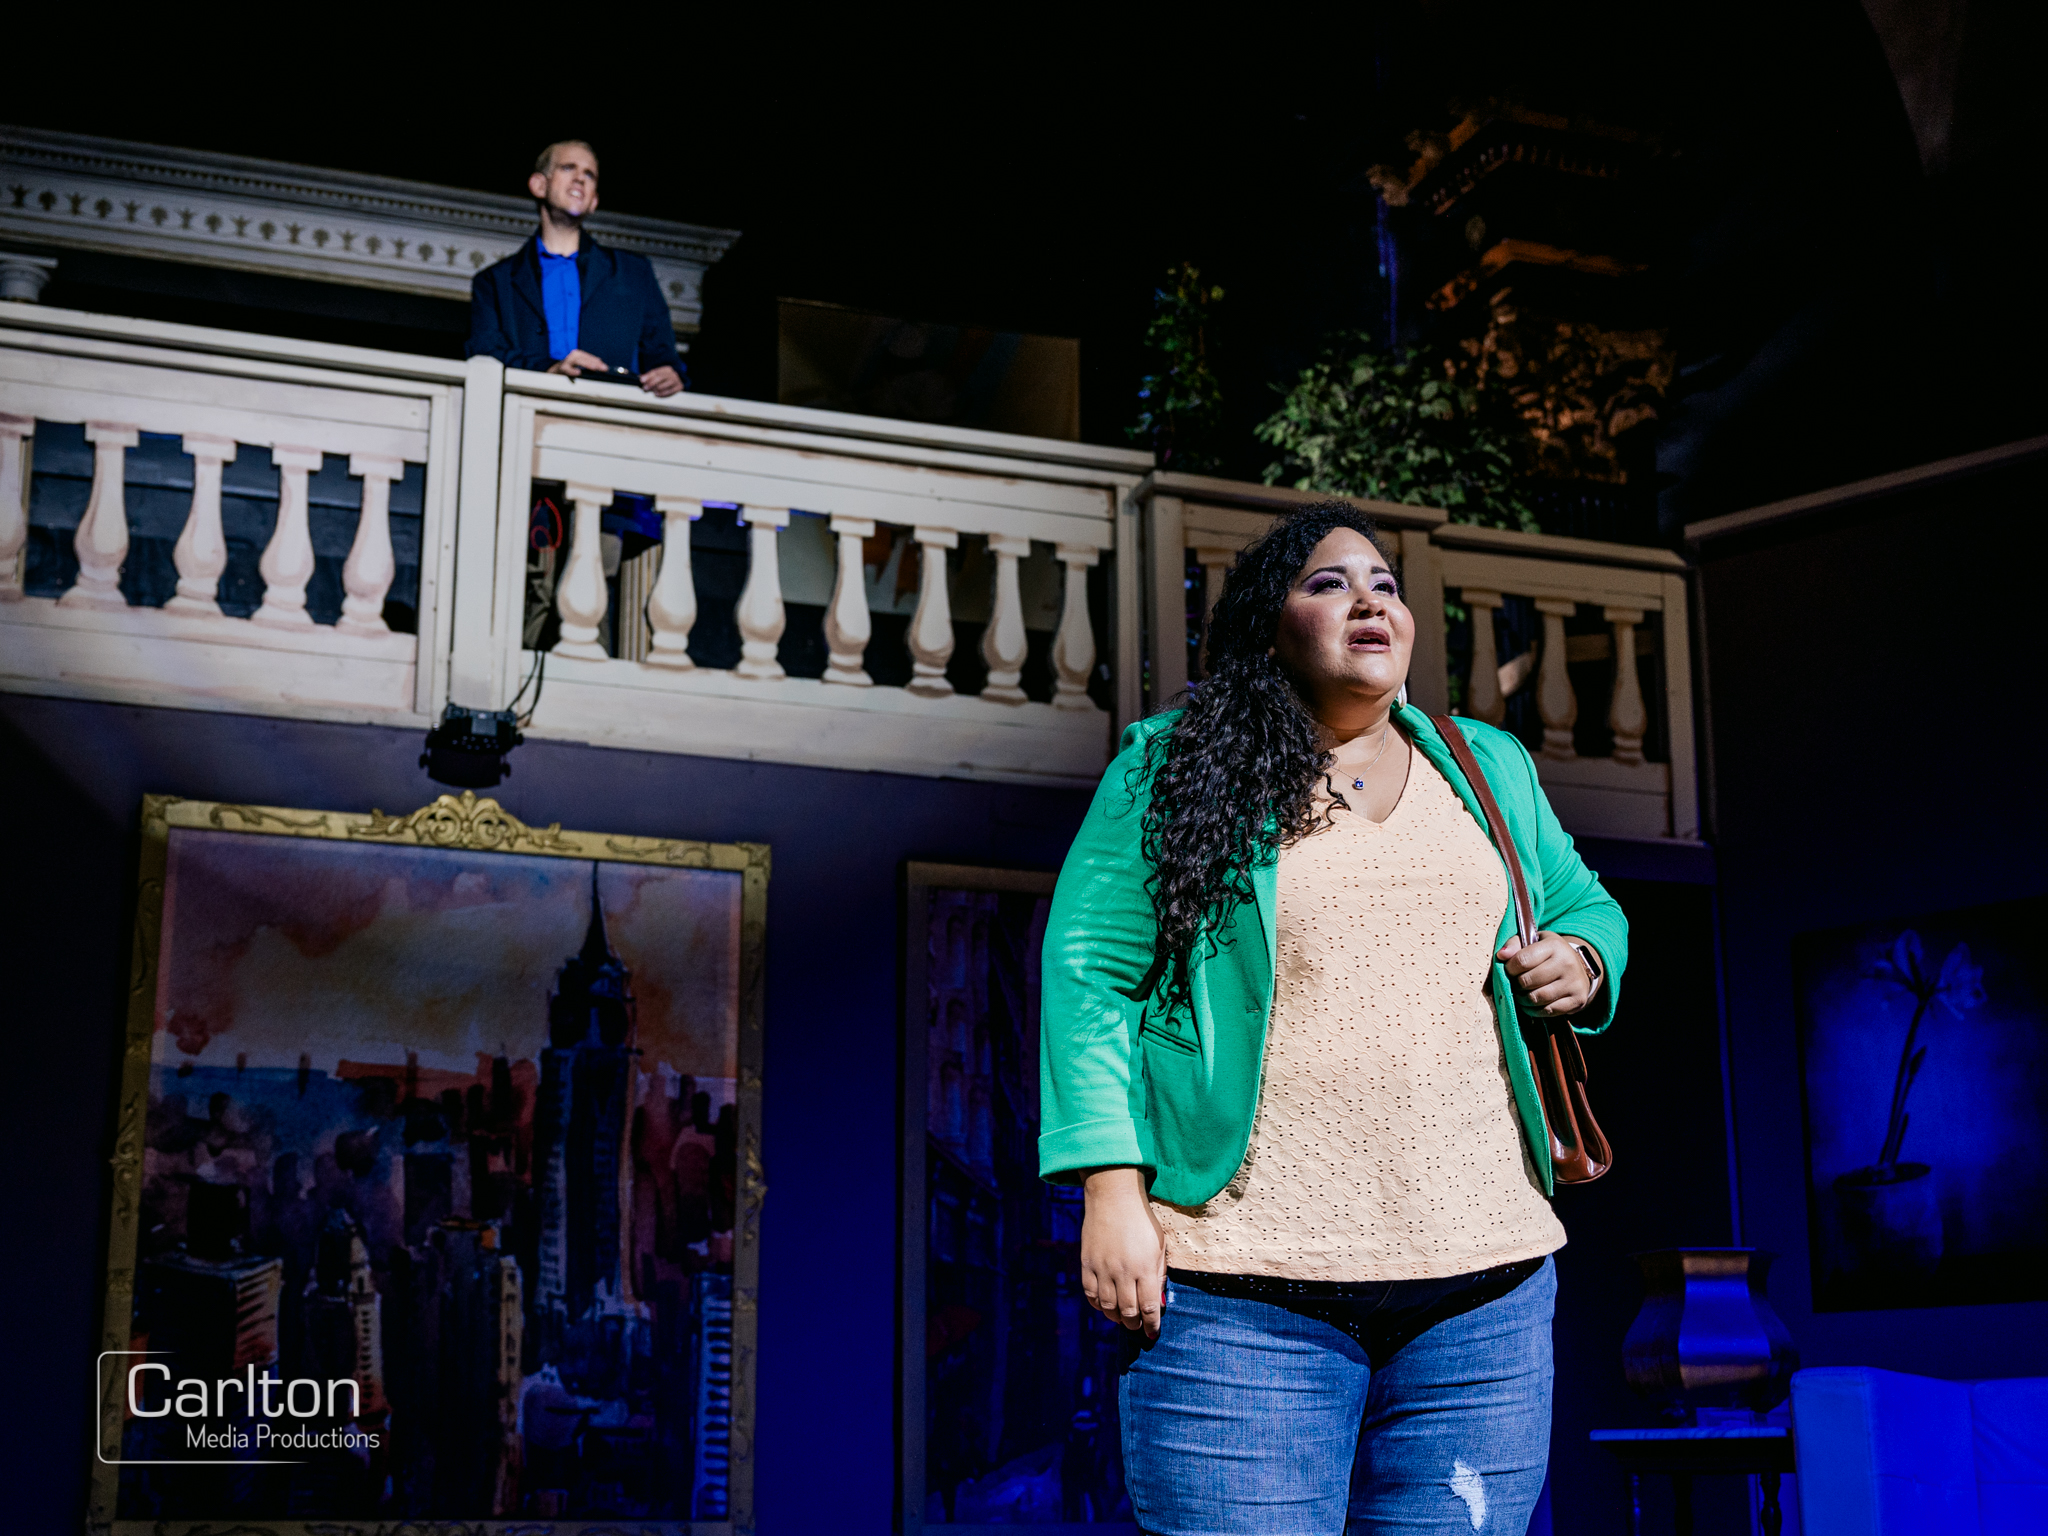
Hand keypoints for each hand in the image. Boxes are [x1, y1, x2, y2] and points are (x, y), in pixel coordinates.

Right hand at [547, 348, 609, 376]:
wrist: (557, 370)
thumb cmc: (571, 367)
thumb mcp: (580, 363)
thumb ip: (589, 362)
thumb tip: (601, 363)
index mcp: (578, 354)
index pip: (589, 357)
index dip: (597, 361)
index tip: (605, 367)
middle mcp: (573, 356)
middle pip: (585, 358)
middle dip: (595, 363)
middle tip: (603, 368)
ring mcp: (567, 361)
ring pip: (577, 361)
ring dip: (586, 364)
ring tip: (594, 368)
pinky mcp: (562, 368)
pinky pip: (567, 369)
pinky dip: (572, 371)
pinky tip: (578, 373)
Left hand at [639, 365, 683, 397]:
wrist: (679, 380)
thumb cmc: (665, 379)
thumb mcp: (658, 376)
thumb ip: (649, 377)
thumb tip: (640, 379)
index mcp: (666, 369)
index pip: (656, 372)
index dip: (648, 376)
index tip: (642, 381)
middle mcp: (672, 373)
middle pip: (660, 378)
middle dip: (651, 383)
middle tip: (645, 388)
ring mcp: (677, 380)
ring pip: (665, 385)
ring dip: (656, 389)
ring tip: (652, 392)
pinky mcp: (680, 386)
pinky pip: (670, 392)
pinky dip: (662, 394)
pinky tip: (657, 395)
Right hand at [1080, 1167, 1165, 1339]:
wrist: (1113, 1197)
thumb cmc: (1142, 1220)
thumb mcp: (1159, 1246)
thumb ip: (1159, 1275)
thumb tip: (1158, 1303)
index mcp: (1145, 1267)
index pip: (1148, 1308)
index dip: (1151, 1324)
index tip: (1153, 1333)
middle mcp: (1123, 1271)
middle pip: (1128, 1312)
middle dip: (1134, 1325)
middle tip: (1138, 1327)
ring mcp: (1102, 1268)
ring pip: (1108, 1307)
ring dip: (1116, 1318)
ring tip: (1123, 1319)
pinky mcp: (1087, 1264)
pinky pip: (1091, 1294)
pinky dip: (1098, 1305)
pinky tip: (1106, 1306)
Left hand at [1497, 930, 1599, 1015]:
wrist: (1578, 967)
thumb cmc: (1548, 954)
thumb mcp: (1534, 941)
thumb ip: (1515, 944)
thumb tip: (1501, 955)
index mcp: (1554, 946)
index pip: (1522, 960)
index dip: (1509, 968)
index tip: (1508, 971)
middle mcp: (1567, 963)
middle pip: (1527, 981)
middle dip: (1514, 985)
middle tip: (1513, 985)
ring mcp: (1574, 983)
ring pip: (1537, 998)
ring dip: (1522, 999)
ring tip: (1519, 995)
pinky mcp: (1578, 1000)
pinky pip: (1548, 1011)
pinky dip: (1534, 1011)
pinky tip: (1530, 1004)